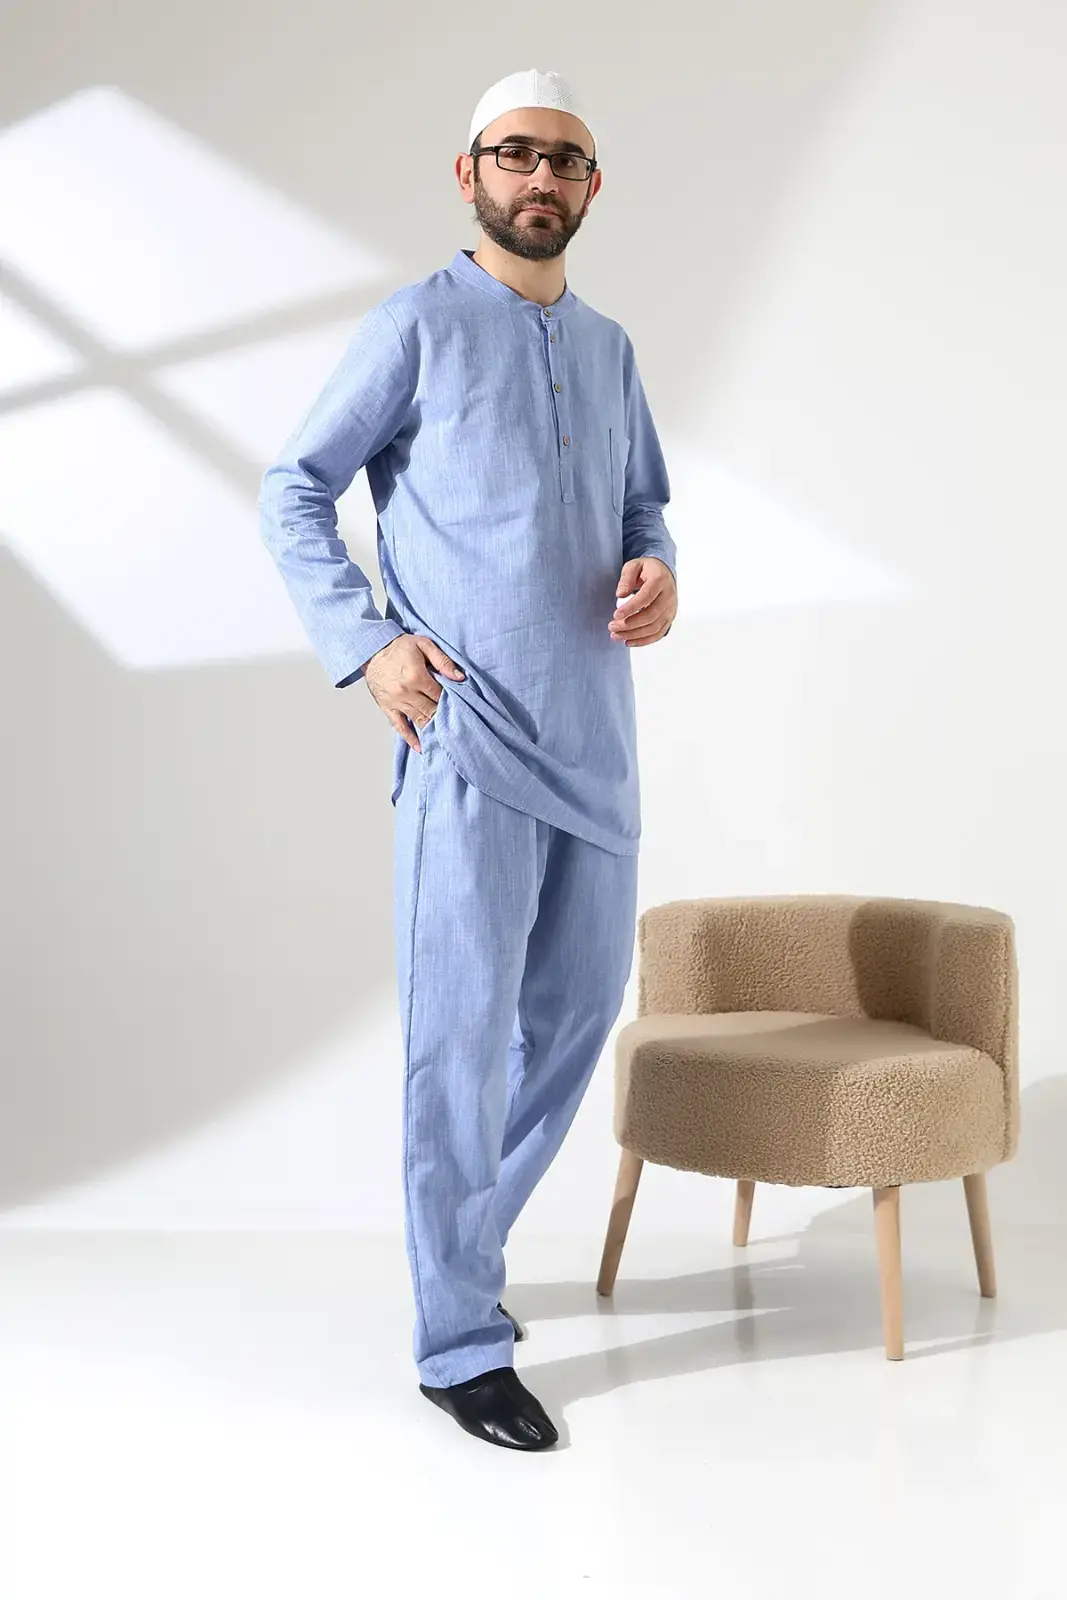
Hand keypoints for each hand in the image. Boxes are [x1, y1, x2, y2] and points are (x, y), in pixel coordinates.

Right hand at [364, 633, 465, 751]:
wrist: (370, 649)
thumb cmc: (398, 646)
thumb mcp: (423, 644)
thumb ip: (443, 661)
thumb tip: (459, 677)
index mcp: (416, 676)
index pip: (439, 695)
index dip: (451, 700)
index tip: (460, 704)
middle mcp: (406, 692)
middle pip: (431, 710)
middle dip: (443, 716)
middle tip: (456, 722)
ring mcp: (396, 702)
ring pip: (419, 720)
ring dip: (432, 727)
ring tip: (445, 735)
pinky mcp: (387, 708)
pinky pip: (399, 727)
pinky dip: (410, 738)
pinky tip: (420, 747)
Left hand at [609, 557, 675, 646]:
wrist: (664, 572)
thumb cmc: (646, 569)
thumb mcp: (633, 566)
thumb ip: (626, 578)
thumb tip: (620, 594)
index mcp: (660, 580)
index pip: (646, 597)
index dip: (631, 608)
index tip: (615, 615)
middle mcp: (669, 596)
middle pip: (651, 615)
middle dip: (630, 624)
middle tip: (611, 627)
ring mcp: (671, 609)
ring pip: (654, 627)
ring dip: (634, 635)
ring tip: (616, 635)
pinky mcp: (669, 618)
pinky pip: (658, 633)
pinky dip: (644, 641)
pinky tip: (628, 642)